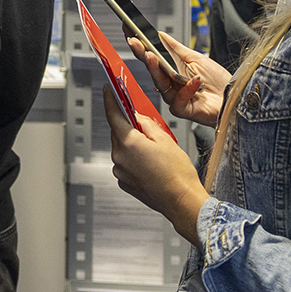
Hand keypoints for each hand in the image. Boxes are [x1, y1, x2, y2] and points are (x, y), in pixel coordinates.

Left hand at [103, 90, 208, 242]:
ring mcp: (120, 171)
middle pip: (117, 132)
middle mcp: (119, 157)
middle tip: (140, 121)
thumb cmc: (177, 173)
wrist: (181, 201)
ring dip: (132, 143)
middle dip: (127, 124)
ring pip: (122, 148)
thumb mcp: (165, 139)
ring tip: (152, 148)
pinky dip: (133, 158)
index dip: (110, 99)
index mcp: (128, 143)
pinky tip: (149, 162)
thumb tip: (137, 117)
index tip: (109, 89)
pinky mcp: (124, 182)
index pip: (113, 114)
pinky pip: (125, 163)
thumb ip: (147, 124)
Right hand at [128, 31, 228, 126]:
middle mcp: (172, 84)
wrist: (236, 97)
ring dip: (155, 69)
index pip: (152, 57)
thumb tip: (161, 35)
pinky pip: (177, 100)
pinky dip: (186, 89)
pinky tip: (195, 80)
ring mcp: (176, 97)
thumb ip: (177, 48)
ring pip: (160, 84)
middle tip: (134, 42)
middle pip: (152, 70)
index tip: (130, 33)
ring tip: (152, 56)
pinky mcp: (183, 109)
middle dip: (142, 54)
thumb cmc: (220, 82)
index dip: (141, 46)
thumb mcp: (198, 58)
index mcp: (173, 71)